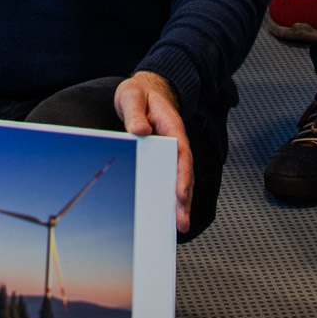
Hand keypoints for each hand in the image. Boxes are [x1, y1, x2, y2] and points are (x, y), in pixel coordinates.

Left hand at [113, 70, 193, 235]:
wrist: (144, 90)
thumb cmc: (139, 93)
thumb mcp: (132, 96)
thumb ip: (135, 113)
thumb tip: (140, 131)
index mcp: (171, 127)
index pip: (181, 155)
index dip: (182, 175)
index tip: (180, 194)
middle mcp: (174, 142)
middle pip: (183, 174)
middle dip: (184, 200)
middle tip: (181, 223)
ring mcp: (169, 151)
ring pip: (177, 180)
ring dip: (179, 203)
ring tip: (177, 227)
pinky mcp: (160, 158)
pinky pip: (166, 178)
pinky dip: (167, 196)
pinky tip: (164, 214)